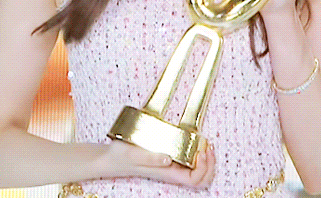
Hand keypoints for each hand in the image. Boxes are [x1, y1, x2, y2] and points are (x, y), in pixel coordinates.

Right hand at [100, 140, 215, 188]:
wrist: (110, 158)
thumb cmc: (121, 156)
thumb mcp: (134, 154)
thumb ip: (151, 157)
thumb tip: (169, 159)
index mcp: (167, 174)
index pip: (195, 180)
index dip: (204, 168)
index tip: (203, 150)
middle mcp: (172, 172)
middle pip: (201, 178)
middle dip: (210, 164)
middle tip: (208, 146)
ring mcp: (171, 166)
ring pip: (198, 172)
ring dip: (206, 160)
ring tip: (205, 144)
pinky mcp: (168, 158)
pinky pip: (189, 162)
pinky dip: (197, 153)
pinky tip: (194, 141)